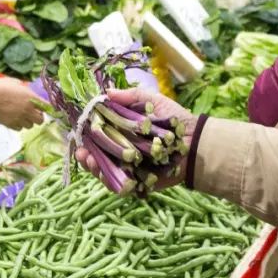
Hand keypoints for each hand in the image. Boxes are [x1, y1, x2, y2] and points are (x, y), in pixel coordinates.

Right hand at [0, 78, 43, 128]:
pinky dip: (18, 125)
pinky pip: (20, 128)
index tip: (44, 108)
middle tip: (33, 114)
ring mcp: (19, 118)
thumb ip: (26, 89)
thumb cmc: (1, 86)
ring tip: (21, 116)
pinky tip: (14, 119)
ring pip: (30, 126)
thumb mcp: (17, 83)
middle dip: (38, 117)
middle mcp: (28, 109)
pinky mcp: (11, 124)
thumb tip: (30, 91)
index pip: (47, 107)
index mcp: (31, 98)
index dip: (46, 108)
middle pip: (40, 120)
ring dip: (28, 122)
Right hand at [74, 87, 197, 191]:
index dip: (87, 135)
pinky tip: (105, 175)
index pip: (99, 134)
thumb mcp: (153, 101)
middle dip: (87, 155)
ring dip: (95, 168)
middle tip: (82, 153)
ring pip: (105, 171)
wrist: (197, 142)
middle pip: (98, 155)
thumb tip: (106, 92)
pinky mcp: (138, 182)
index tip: (80, 132)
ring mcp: (130, 167)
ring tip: (91, 162)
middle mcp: (124, 150)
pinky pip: (120, 185)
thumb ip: (131, 96)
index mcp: (124, 131)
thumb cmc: (176, 120)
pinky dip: (111, 182)